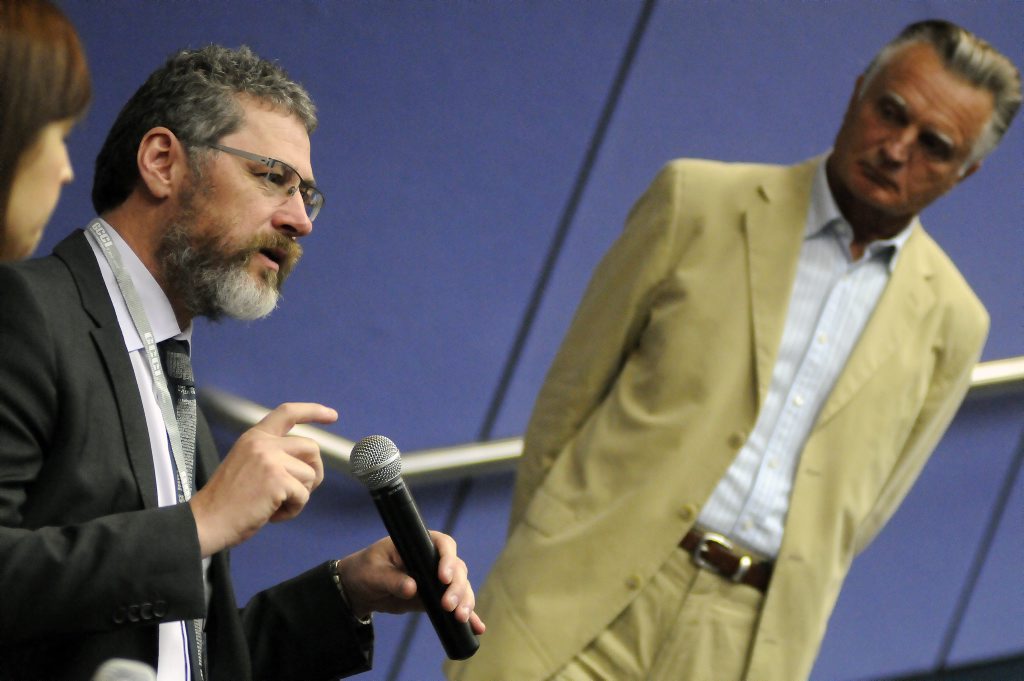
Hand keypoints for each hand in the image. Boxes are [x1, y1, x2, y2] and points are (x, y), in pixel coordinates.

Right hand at [189, 402, 336, 556]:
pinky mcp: (278, 480)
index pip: (288, 413)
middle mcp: (264, 443)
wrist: (207, 521)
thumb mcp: (247, 464)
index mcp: (255, 437)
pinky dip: (293, 510)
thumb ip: (272, 456)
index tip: (332, 415)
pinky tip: (272, 514)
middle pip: (311, 448)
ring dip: (299, 496)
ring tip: (275, 505)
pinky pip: (304, 496)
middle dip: (313, 472)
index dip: (313, 411)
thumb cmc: (227, 501)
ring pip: (311, 475)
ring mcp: (271, 460)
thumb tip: (306, 463)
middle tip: (297, 492)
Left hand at [335, 532, 485, 633]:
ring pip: (460, 587)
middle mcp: (433, 559)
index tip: (443, 578)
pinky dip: (467, 615)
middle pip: (457, 568)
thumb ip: (392, 579)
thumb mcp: (374, 573)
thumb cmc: (365, 571)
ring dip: (465, 601)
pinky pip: (454, 604)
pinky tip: (476, 628)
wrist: (360, 589)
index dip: (447, 559)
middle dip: (457, 588)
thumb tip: (412, 588)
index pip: (443, 545)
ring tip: (461, 619)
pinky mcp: (435, 598)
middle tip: (449, 606)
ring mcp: (437, 579)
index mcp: (419, 543)